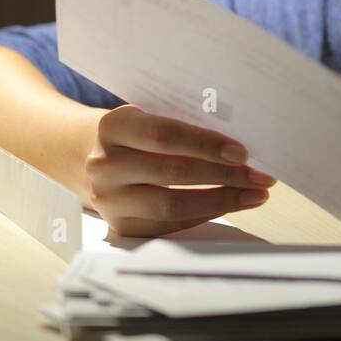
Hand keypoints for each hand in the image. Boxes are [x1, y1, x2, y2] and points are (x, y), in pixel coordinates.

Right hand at [84, 104, 275, 236]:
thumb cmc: (131, 131)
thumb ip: (181, 124)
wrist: (80, 154)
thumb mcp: (145, 115)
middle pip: (172, 173)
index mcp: (112, 127)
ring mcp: (108, 199)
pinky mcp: (119, 224)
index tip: (242, 152)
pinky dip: (204, 215)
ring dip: (221, 201)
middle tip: (260, 176)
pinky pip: (168, 225)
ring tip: (254, 194)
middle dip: (224, 176)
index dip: (205, 144)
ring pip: (171, 206)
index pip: (164, 136)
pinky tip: (230, 205)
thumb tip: (238, 144)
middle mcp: (104, 165)